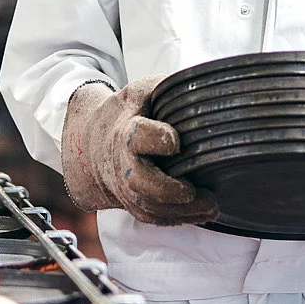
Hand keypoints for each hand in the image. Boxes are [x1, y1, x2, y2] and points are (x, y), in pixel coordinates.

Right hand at [60, 77, 217, 226]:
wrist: (93, 142)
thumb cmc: (126, 114)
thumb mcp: (142, 91)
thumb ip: (167, 87)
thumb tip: (205, 84)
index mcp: (127, 131)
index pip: (137, 136)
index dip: (157, 139)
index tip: (176, 142)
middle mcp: (124, 163)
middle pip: (139, 181)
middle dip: (167, 190)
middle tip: (192, 189)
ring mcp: (127, 187)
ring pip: (148, 207)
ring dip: (180, 211)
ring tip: (211, 206)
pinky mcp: (134, 203)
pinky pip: (154, 218)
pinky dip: (178, 219)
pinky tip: (202, 214)